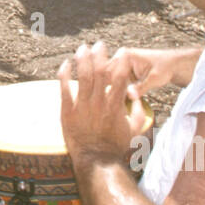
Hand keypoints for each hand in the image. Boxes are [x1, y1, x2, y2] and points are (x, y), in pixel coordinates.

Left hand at [59, 42, 152, 166]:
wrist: (97, 160)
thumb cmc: (117, 146)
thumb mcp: (135, 130)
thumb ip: (140, 112)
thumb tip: (139, 98)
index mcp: (115, 105)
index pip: (120, 77)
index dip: (121, 61)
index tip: (122, 51)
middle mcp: (98, 103)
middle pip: (99, 72)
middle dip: (100, 55)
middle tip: (100, 43)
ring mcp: (82, 107)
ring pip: (82, 77)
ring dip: (82, 60)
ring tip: (82, 48)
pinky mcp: (67, 112)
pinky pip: (64, 89)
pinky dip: (64, 74)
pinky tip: (65, 64)